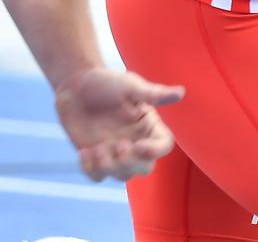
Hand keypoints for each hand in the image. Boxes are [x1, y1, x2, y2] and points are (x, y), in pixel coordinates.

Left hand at [54, 67, 184, 181]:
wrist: (75, 86)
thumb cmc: (106, 82)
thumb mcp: (130, 86)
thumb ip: (153, 93)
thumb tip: (181, 93)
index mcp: (148, 126)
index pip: (164, 145)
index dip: (155, 150)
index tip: (138, 145)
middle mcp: (135, 142)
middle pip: (145, 167)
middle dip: (131, 163)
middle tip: (117, 146)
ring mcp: (115, 153)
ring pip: (121, 176)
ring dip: (109, 167)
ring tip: (96, 148)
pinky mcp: (96, 158)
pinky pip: (97, 176)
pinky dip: (91, 169)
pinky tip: (84, 152)